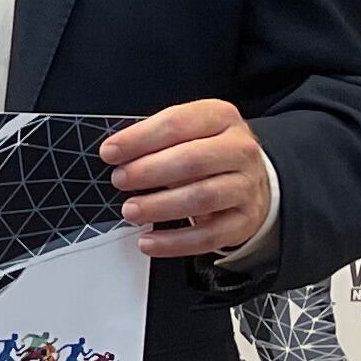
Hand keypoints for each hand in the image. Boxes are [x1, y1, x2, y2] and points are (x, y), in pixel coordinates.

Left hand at [98, 99, 269, 260]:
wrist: (250, 180)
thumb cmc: (207, 154)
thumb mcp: (188, 133)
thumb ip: (155, 140)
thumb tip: (116, 154)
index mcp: (220, 118)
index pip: (177, 123)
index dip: (140, 138)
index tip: (110, 152)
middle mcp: (239, 150)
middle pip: (193, 160)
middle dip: (149, 171)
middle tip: (120, 180)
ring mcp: (246, 186)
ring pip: (202, 197)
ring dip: (160, 206)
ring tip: (131, 211)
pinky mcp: (245, 220)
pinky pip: (210, 236)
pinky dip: (175, 242)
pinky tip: (149, 241)